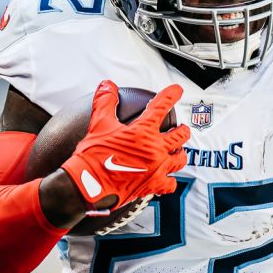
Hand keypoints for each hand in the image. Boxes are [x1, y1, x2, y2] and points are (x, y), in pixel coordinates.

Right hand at [59, 81, 190, 208]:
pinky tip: (168, 179)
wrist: (89, 184)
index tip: (177, 91)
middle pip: (179, 135)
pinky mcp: (153, 185)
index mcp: (143, 131)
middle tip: (182, 128)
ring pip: (180, 159)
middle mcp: (155, 149)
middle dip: (182, 129)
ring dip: (180, 154)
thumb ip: (105, 102)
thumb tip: (107, 86)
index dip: (171, 95)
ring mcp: (156, 168)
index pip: (162, 106)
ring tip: (178, 152)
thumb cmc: (94, 156)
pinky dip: (170, 181)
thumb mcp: (99, 124)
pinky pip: (170, 184)